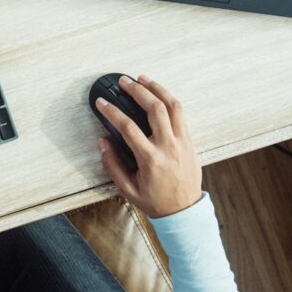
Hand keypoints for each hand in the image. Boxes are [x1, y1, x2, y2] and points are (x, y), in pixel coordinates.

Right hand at [95, 75, 202, 217]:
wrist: (184, 211)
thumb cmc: (155, 201)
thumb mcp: (127, 189)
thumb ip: (112, 164)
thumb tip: (103, 142)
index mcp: (151, 159)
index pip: (128, 127)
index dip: (112, 112)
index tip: (102, 103)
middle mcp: (169, 147)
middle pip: (154, 109)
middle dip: (137, 91)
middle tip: (124, 82)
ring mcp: (182, 142)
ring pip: (173, 106)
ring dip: (157, 89)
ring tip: (144, 79)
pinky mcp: (190, 141)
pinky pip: (181, 114)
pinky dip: (169, 99)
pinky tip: (159, 94)